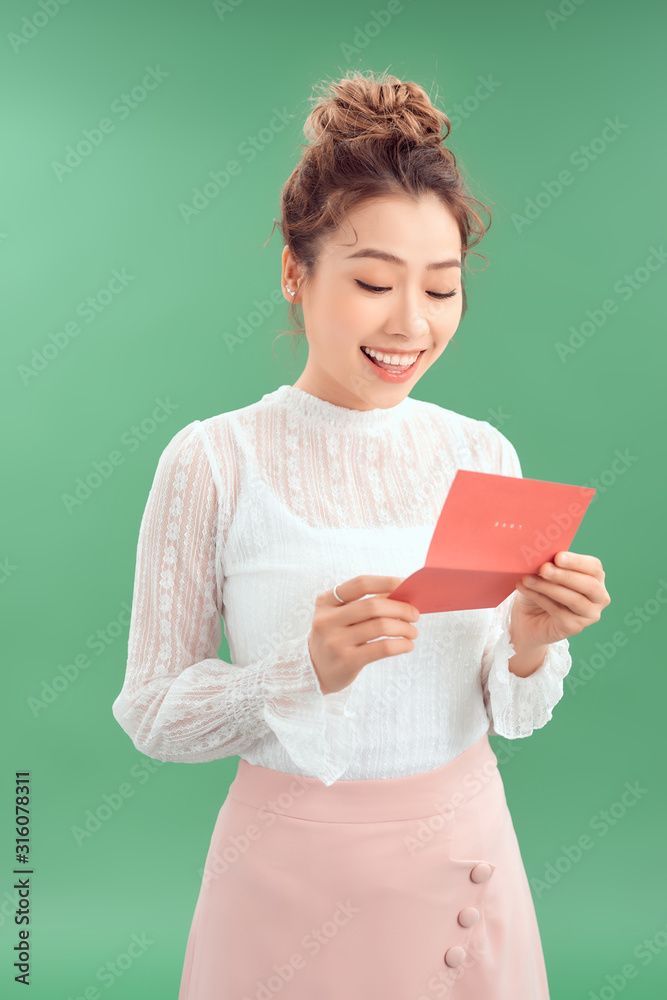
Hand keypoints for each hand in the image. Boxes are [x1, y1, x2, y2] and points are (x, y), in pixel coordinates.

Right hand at [308, 575, 419, 695]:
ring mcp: (335, 641)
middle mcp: (327, 620)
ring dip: (404, 628)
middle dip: (400, 608)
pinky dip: (401, 645)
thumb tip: (401, 595)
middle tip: (414, 614)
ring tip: (412, 632)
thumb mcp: (340, 616)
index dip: (386, 582)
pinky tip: (407, 645)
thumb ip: (364, 604)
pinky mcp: (347, 661)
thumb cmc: (336, 638)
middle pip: (373, 606)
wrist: (315, 671)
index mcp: (326, 602)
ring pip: (380, 627)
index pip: (360, 584)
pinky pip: (382, 648)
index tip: (405, 584)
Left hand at [513, 551, 610, 647]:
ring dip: (549, 588)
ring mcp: (589, 615)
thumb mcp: (544, 573)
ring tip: (528, 579)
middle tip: (544, 568)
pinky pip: (559, 612)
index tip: (558, 557)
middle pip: (589, 585)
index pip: (594, 567)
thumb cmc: (540, 588)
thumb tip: (543, 558)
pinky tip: (525, 589)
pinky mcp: (575, 627)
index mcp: (596, 577)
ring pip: (574, 600)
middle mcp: (599, 597)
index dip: (577, 561)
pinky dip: (540, 598)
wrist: (527, 616)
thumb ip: (549, 565)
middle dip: (565, 575)